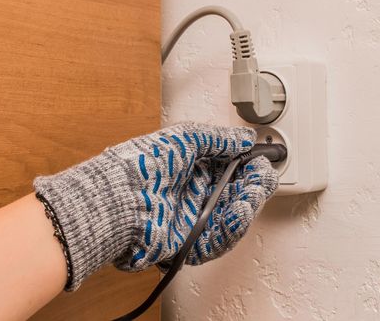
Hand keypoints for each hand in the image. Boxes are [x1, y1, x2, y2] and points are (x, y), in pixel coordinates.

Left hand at [34, 122, 277, 290]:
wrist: (117, 200)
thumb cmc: (142, 165)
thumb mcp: (183, 138)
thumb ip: (218, 138)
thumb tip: (245, 138)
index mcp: (193, 167)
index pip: (232, 168)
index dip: (250, 165)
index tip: (262, 161)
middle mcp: (194, 192)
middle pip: (236, 193)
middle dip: (254, 186)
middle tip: (262, 180)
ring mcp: (191, 218)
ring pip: (231, 217)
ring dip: (247, 207)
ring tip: (251, 197)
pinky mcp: (187, 243)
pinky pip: (216, 240)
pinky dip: (231, 229)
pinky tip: (239, 214)